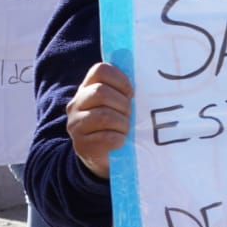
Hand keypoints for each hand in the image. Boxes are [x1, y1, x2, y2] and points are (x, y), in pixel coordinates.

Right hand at [65, 62, 133, 178]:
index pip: (100, 70)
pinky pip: (107, 138)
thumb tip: (150, 74)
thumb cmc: (117, 124)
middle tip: (130, 114)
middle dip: (122, 104)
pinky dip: (120, 139)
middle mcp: (76, 104)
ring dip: (123, 123)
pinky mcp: (82, 145)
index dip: (120, 79)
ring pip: (104, 115)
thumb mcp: (118, 104)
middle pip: (100, 92)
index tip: (131, 93)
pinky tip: (121, 141)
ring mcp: (76, 125)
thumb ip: (124, 90)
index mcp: (87, 88)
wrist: (105, 157)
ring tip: (126, 129)